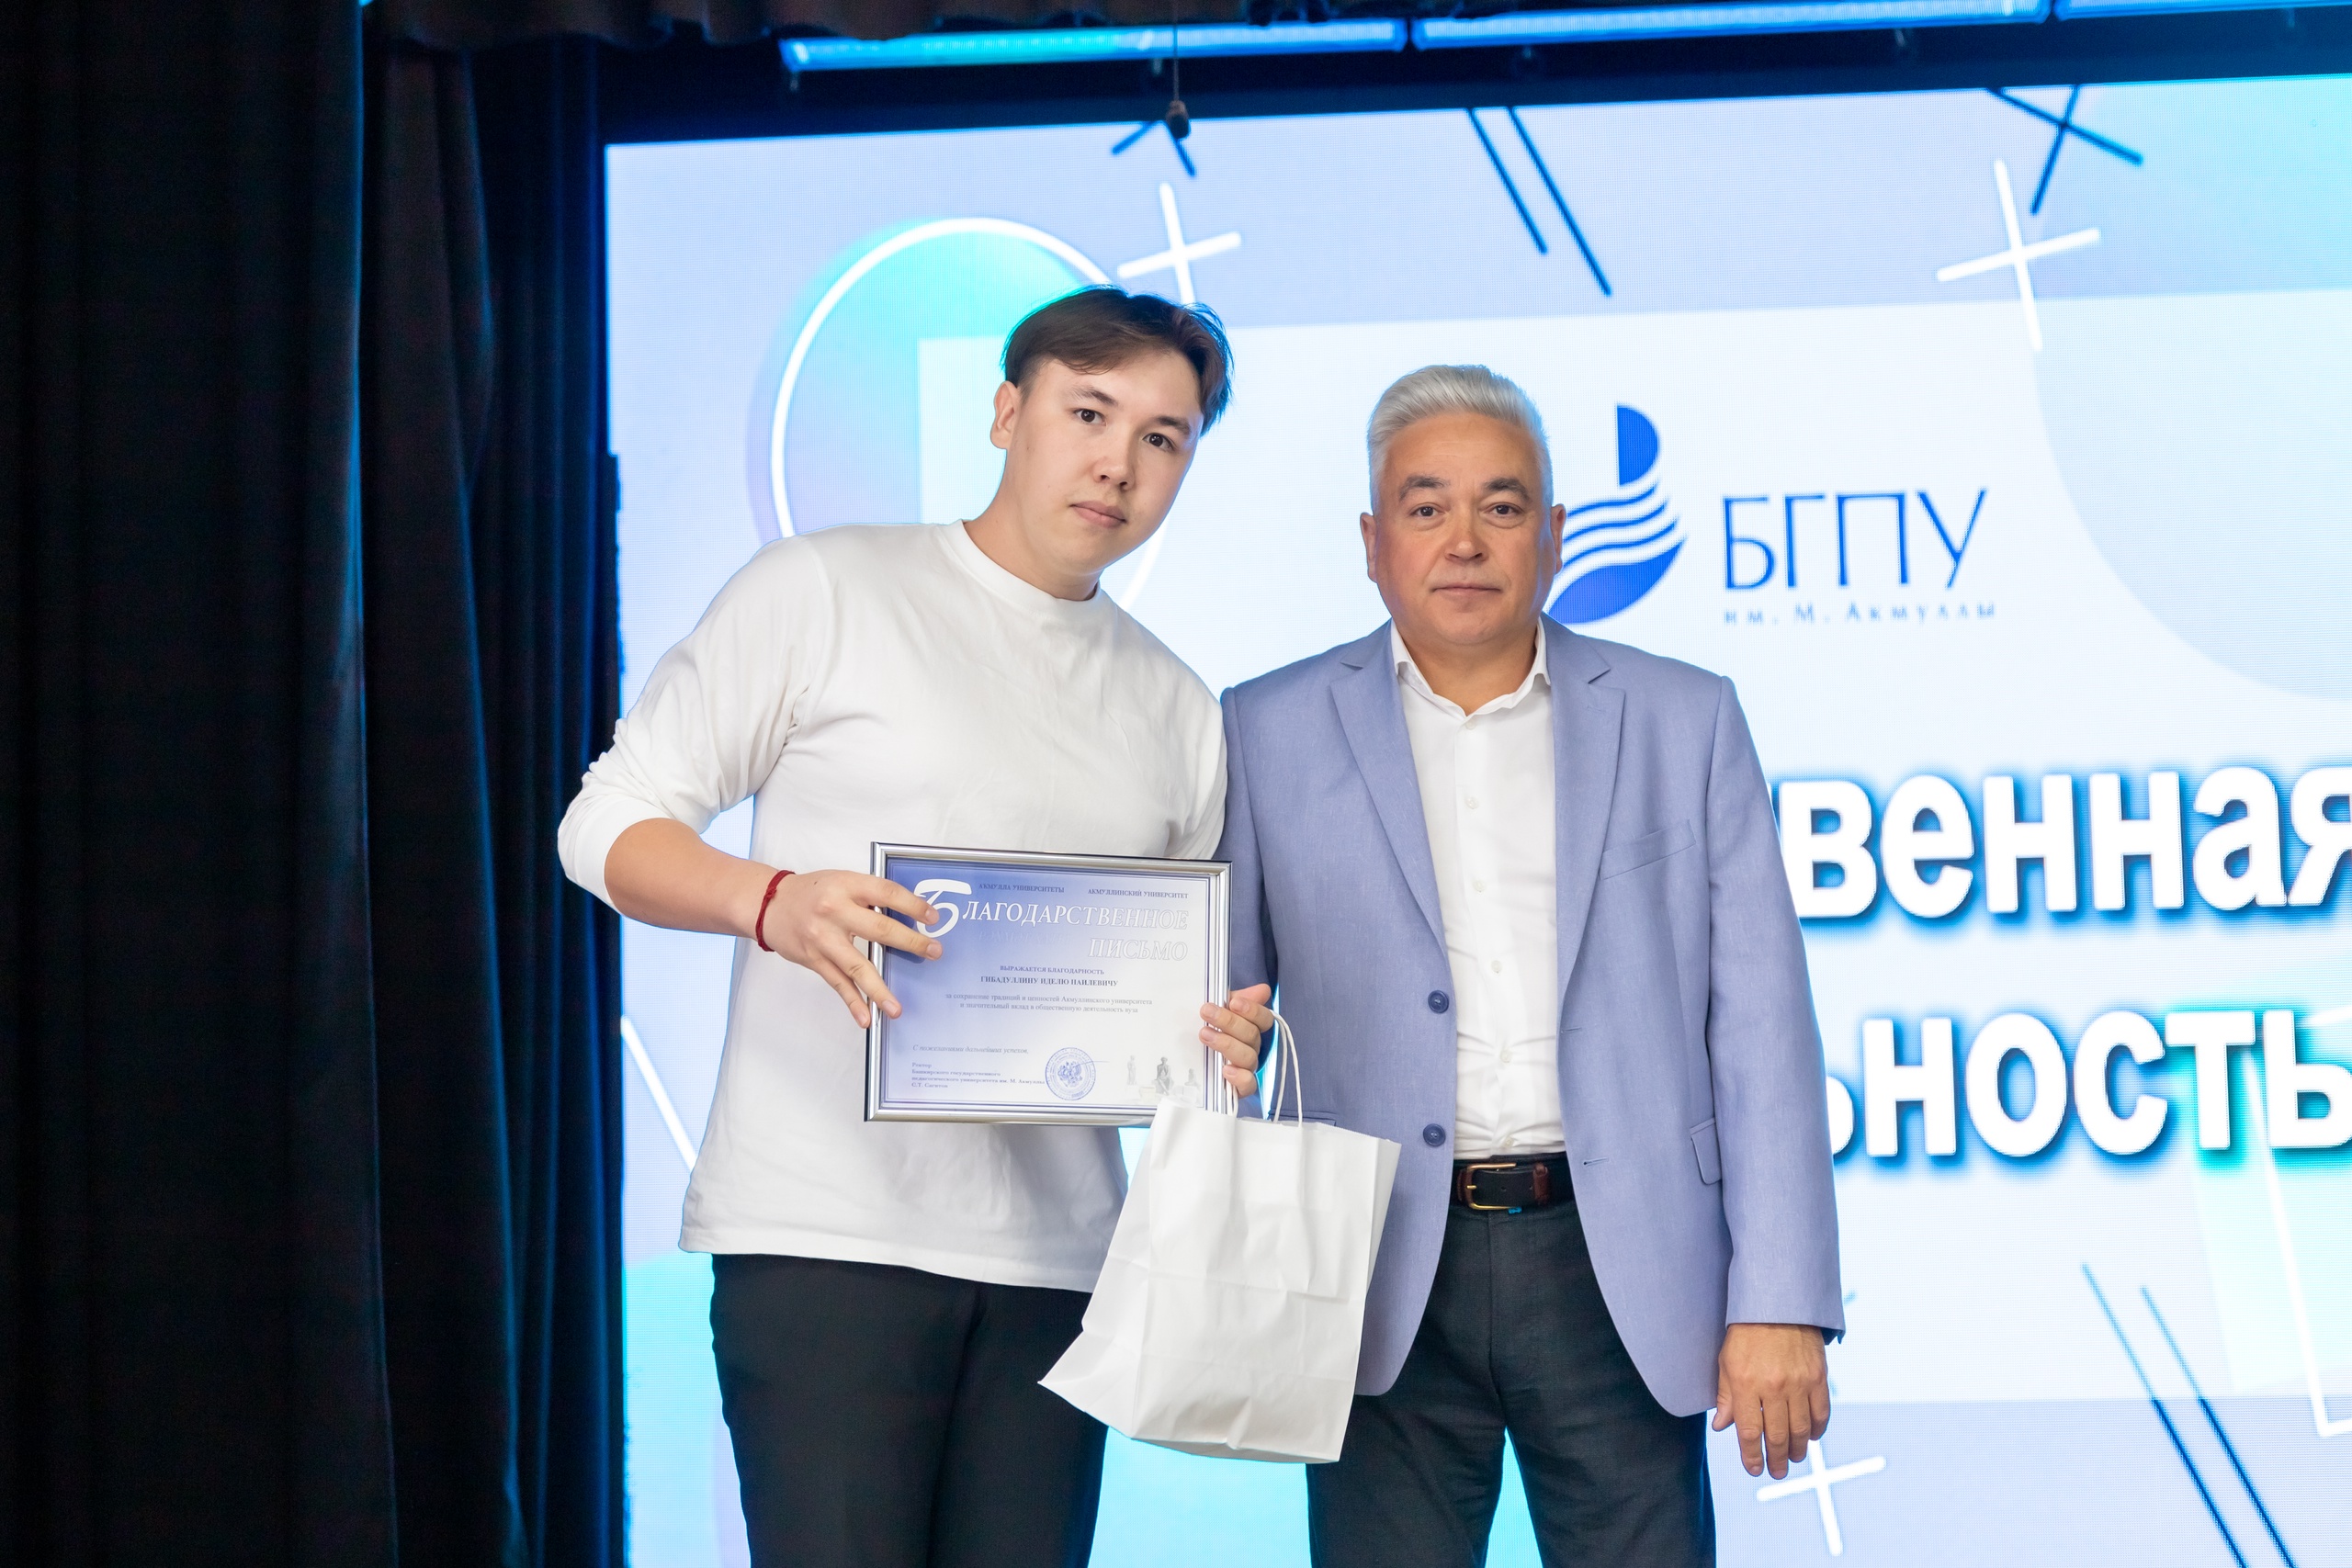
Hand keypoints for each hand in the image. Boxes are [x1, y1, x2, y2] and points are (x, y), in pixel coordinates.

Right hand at [759, 870, 943, 1028]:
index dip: (912, 905)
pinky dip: (852, 1002)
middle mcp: (834, 911)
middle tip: (932, 952)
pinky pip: (837, 983)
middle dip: (910, 942)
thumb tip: (909, 916)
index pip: (886, 893)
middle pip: (878, 929)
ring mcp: (823, 938)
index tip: (932, 918)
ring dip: (879, 990)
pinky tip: (865, 1017)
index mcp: (846, 885)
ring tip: (896, 1008)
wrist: (769, 904)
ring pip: (857, 966)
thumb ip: (870, 896)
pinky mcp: (814, 959)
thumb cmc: (812, 892)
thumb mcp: (842, 881)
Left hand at [1200, 983, 1273, 1096]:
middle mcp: (1253, 1047)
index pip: (1264, 1018)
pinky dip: (1240, 1077)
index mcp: (1251, 1027)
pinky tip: (1225, 1069)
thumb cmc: (1207, 1029)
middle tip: (1206, 1012)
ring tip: (1205, 1035)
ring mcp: (1247, 1068)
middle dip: (1229, 1021)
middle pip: (1252, 1035)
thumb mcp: (1217, 1010)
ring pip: (1248, 1057)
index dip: (1253, 1010)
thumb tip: (1263, 990)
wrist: (1188, 1060)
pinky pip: (1249, 1085)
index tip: (1233, 1002)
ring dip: (1227, 1044)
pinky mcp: (1240, 1087)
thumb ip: (1234, 999)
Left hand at [1712, 1322, 1829, 1478]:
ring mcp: (1798, 1383)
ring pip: (1801, 1429)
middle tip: (1776, 1472)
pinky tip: (1811, 1437)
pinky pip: (1821, 1412)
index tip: (1754, 1469)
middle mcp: (1773, 1387)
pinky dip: (1817, 1429)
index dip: (1752, 1455)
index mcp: (1746, 1384)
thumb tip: (1722, 1427)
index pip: (1749, 1431)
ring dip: (1797, 1450)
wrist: (1777, 1304)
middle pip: (1777, 1435)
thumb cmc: (1746, 1333)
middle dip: (1776, 1459)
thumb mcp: (1726, 1362)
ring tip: (1793, 1459)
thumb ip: (1726, 1396)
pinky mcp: (1818, 1377)